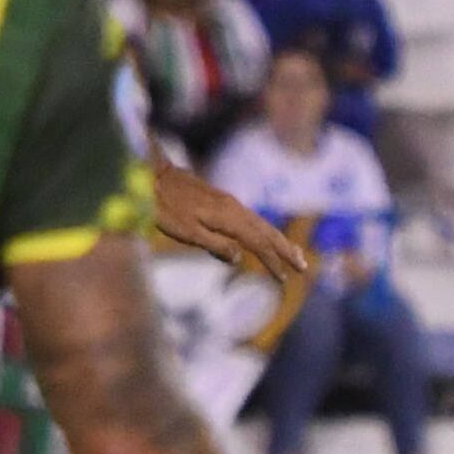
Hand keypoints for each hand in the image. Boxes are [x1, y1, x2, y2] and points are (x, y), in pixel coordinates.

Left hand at [150, 163, 314, 281]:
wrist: (149, 173)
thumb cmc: (162, 206)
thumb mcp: (184, 231)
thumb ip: (213, 244)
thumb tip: (238, 259)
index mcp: (228, 217)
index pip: (258, 244)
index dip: (272, 262)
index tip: (284, 280)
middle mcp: (233, 208)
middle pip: (266, 232)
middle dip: (285, 250)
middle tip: (303, 268)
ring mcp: (227, 201)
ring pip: (260, 223)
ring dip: (278, 240)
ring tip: (293, 254)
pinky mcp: (219, 199)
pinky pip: (249, 217)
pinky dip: (263, 230)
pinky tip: (262, 236)